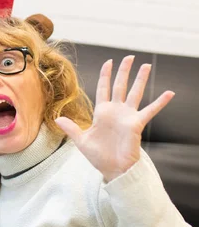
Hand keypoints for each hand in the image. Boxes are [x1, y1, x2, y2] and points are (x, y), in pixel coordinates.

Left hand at [54, 56, 174, 181]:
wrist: (112, 169)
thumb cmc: (98, 156)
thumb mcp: (81, 141)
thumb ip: (71, 128)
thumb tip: (57, 118)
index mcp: (101, 112)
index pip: (103, 88)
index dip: (105, 75)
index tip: (108, 62)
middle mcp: (115, 111)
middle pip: (119, 85)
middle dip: (123, 71)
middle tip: (129, 57)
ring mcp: (127, 116)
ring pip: (134, 93)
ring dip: (140, 79)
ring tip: (146, 65)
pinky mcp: (136, 124)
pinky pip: (150, 110)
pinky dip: (160, 102)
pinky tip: (169, 93)